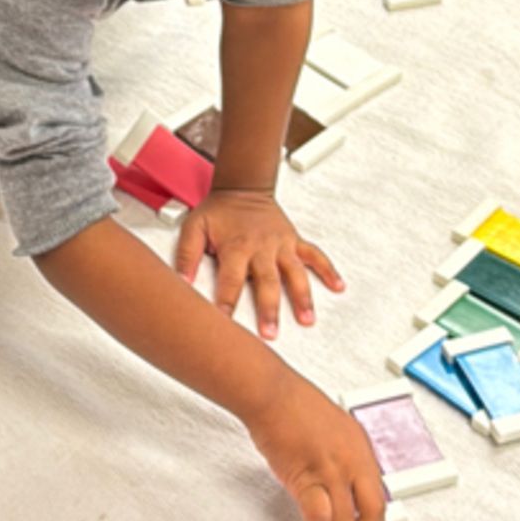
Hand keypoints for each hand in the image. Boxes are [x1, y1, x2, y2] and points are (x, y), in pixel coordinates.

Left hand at [175, 186, 342, 342]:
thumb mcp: (194, 227)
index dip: (226, 302)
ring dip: (302, 297)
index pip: (230, 280)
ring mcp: (281, 245)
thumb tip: (181, 282)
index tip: (225, 324)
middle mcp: (262, 247)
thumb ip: (187, 255)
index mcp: (236, 247)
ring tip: (307, 319)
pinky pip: (315, 255)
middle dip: (269, 309)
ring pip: (295, 273)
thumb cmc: (218, 211)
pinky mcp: (294, 241)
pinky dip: (328, 270)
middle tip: (270, 334)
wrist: (243, 187)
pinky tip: (338, 286)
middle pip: (267, 282)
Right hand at [247, 367, 385, 520]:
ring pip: (346, 518)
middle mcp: (353, 459)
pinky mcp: (308, 477)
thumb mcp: (334, 428)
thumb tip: (343, 489)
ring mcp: (332, 468)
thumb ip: (343, 458)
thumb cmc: (294, 405)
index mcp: (361, 446)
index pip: (380, 493)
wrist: (271, 394)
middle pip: (374, 510)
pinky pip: (320, 515)